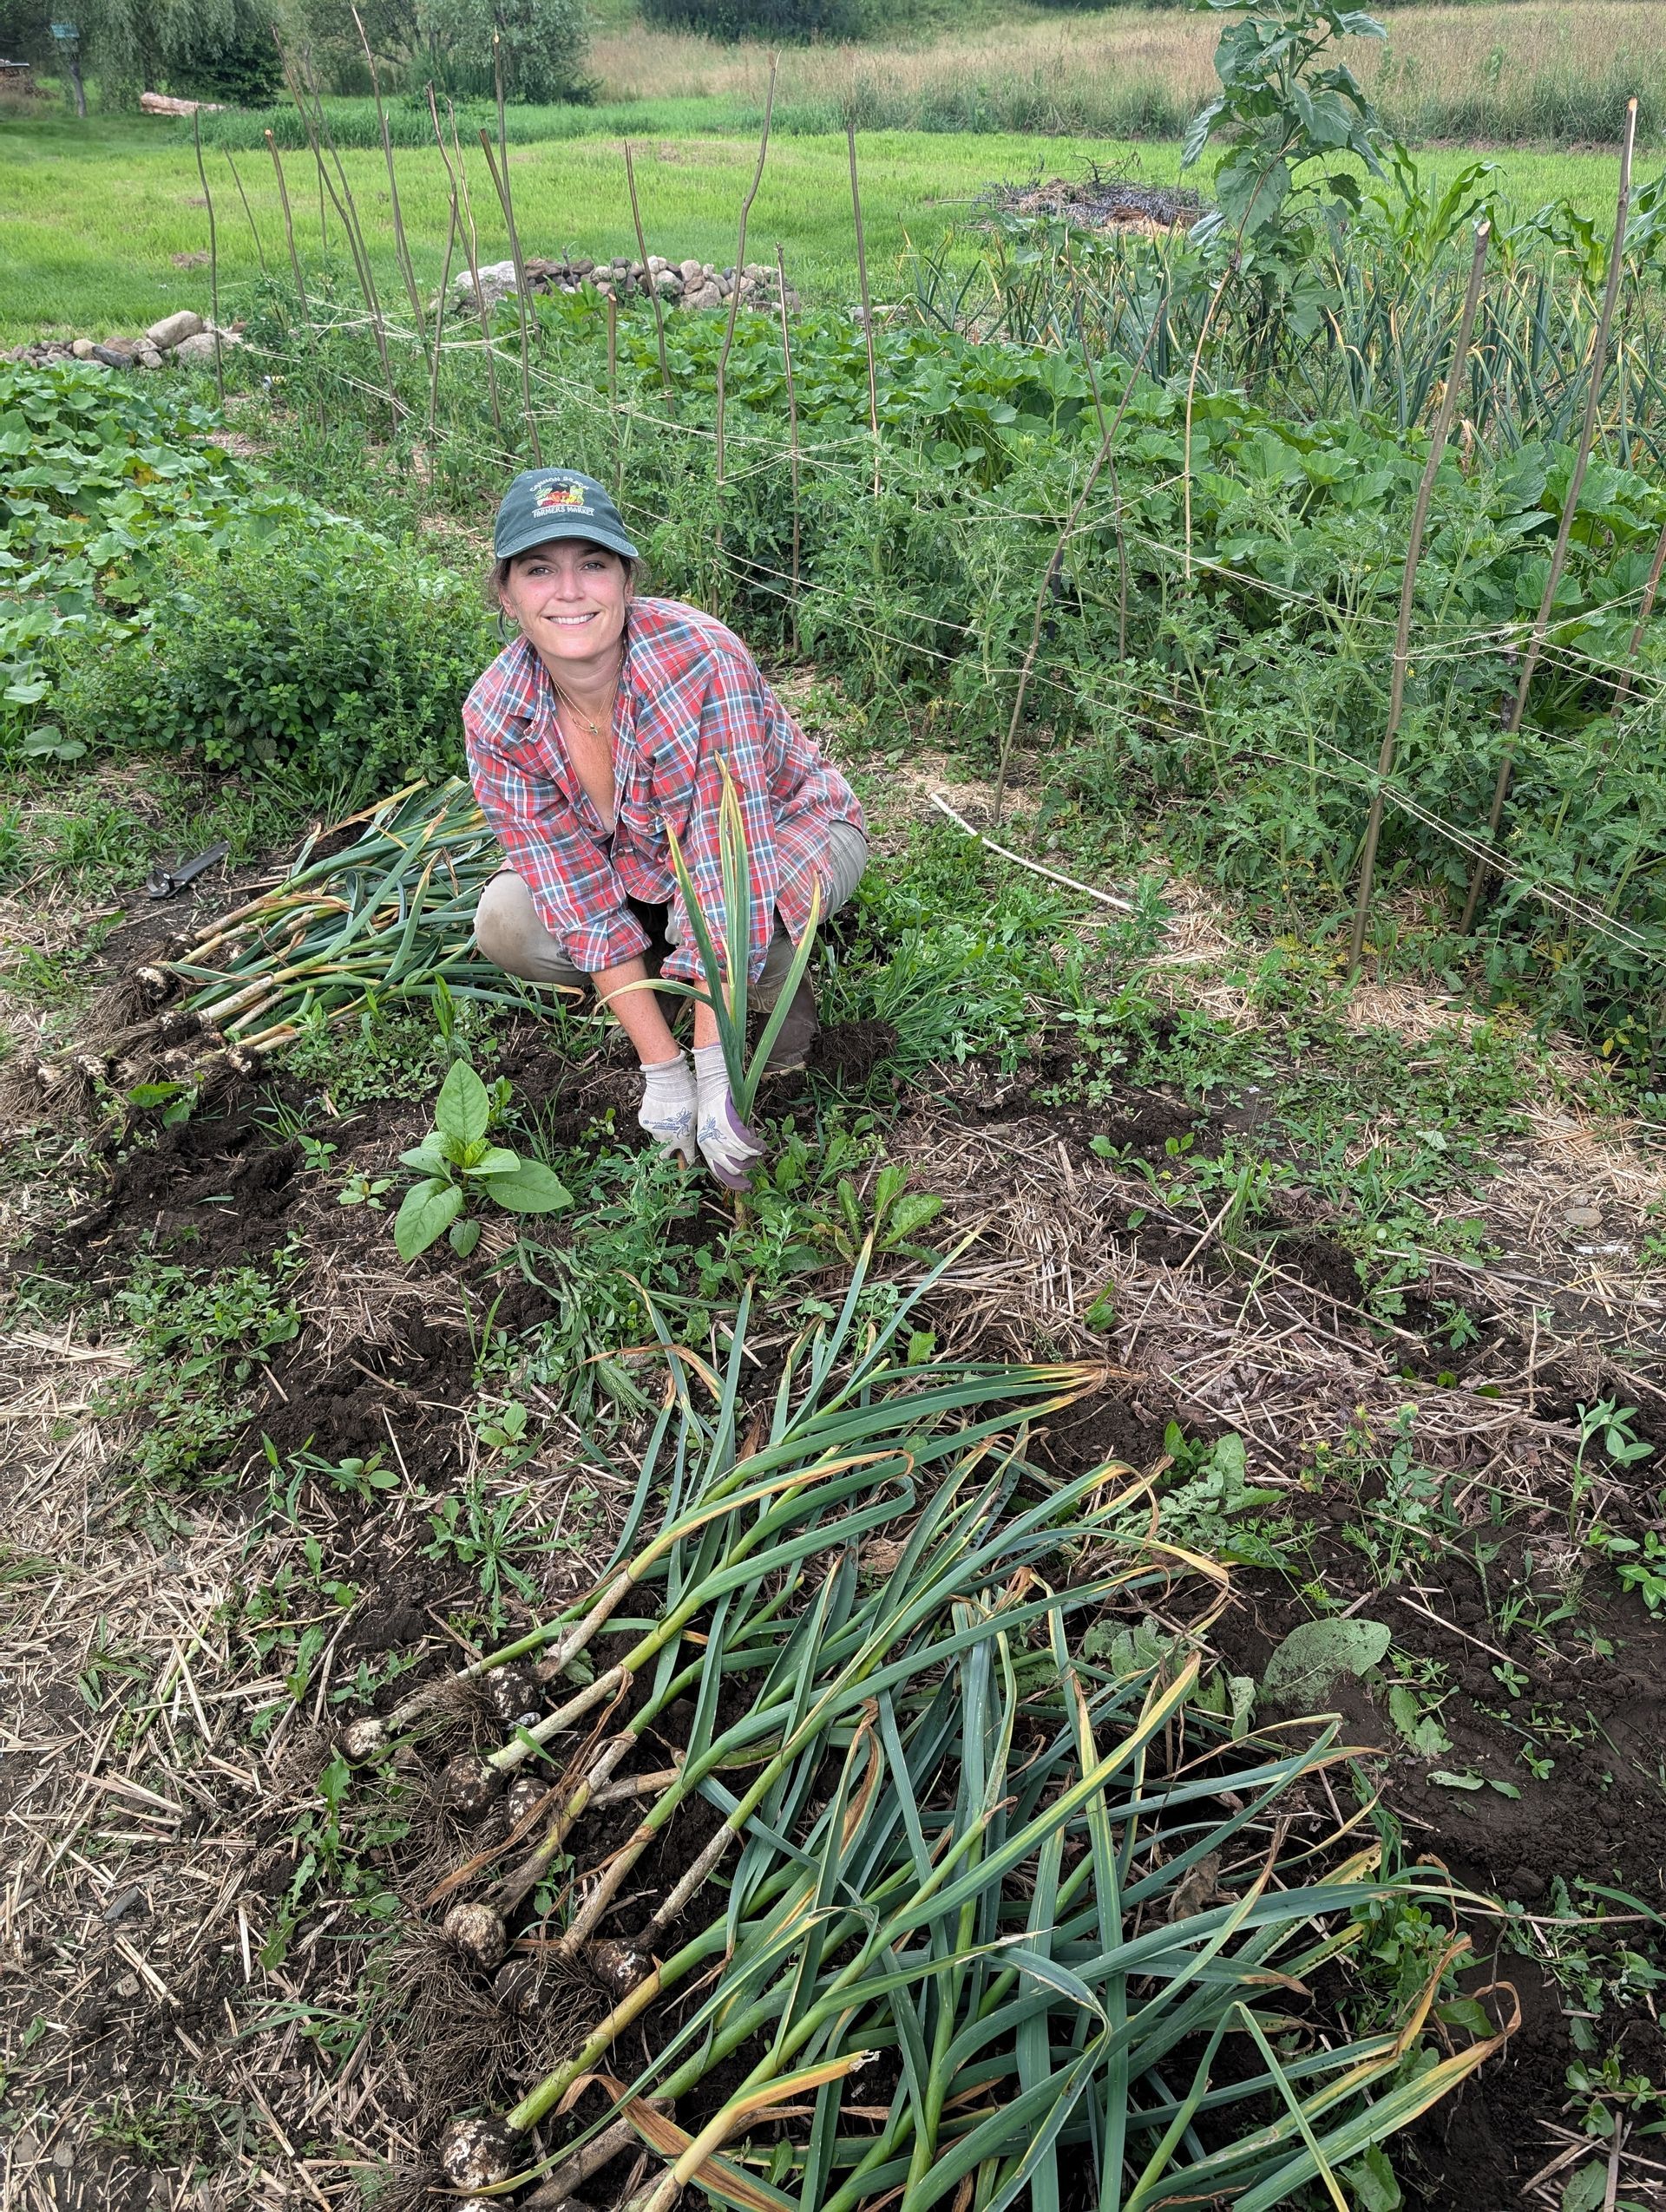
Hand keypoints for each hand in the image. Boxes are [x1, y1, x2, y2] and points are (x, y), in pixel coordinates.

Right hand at [637, 1052, 695, 1165]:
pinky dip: (653, 1120)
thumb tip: (691, 1133)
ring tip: (667, 1117)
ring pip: (657, 1136)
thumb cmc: (687, 1094)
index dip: (688, 1162)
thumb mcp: (696, 1113)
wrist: (668, 1081)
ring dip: (662, 1131)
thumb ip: (691, 1127)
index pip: (687, 1157)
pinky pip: (649, 1125)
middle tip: (670, 1149)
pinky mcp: (644, 1121)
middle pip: (665, 1154)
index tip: (687, 1164)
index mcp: (683, 1138)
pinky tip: (659, 1109)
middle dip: (667, 1155)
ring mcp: (654, 1130)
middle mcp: (667, 1138)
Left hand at [693, 1042, 764, 1190]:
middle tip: (754, 1154)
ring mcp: (721, 1138)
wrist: (712, 1084)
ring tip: (754, 1138)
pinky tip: (759, 1139)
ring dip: (754, 1151)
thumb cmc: (714, 1104)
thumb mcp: (713, 1129)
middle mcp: (711, 1146)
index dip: (735, 1183)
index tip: (746, 1186)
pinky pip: (751, 1145)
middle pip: (736, 1169)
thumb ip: (723, 1144)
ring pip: (745, 1158)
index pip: (720, 1174)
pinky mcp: (731, 1128)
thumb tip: (741, 1157)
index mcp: (705, 1148)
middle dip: (749, 1164)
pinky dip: (758, 1144)